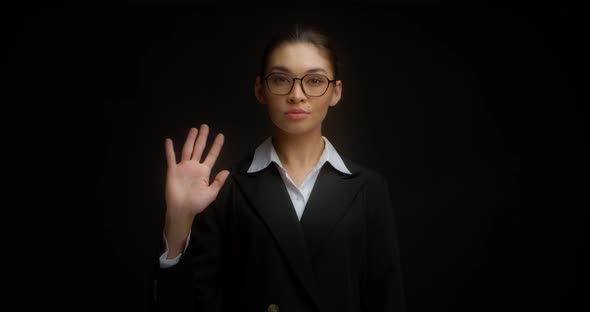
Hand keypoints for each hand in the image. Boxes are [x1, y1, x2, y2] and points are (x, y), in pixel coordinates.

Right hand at [163, 124, 228, 252]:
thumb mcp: (211, 193)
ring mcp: (183, 167)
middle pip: (199, 148)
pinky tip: (169, 141)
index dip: (216, 146)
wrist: (182, 209)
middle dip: (202, 138)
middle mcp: (194, 167)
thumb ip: (218, 182)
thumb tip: (227, 171)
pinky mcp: (173, 170)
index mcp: (204, 171)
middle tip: (205, 126)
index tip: (220, 136)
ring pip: (187, 150)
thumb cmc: (197, 203)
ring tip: (193, 129)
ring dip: (190, 139)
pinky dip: (169, 149)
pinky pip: (171, 158)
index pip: (212, 155)